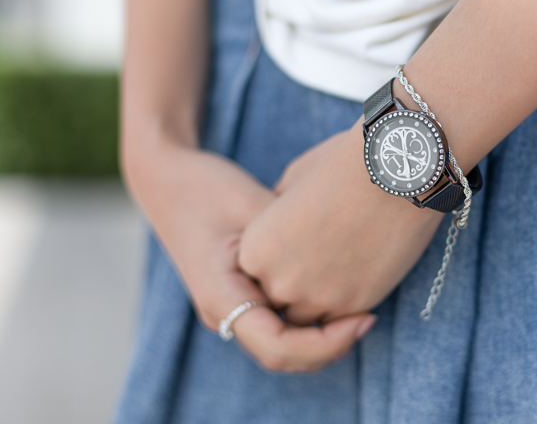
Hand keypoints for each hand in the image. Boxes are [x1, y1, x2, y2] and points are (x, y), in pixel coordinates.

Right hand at [123, 143, 375, 371]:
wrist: (166, 180)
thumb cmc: (206, 186)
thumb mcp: (254, 205)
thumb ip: (292, 235)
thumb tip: (348, 249)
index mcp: (222, 296)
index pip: (279, 348)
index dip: (325, 343)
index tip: (362, 318)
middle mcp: (224, 314)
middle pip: (285, 356)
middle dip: (330, 346)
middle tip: (369, 319)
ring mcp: (232, 309)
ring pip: (284, 346)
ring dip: (322, 337)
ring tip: (361, 311)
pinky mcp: (242, 297)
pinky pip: (280, 325)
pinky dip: (309, 322)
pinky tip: (340, 298)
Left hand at [239, 122, 443, 325]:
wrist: (393, 173)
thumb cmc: (340, 166)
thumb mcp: (291, 182)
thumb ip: (276, 216)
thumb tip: (280, 228)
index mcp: (254, 250)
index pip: (254, 274)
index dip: (276, 260)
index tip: (299, 241)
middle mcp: (279, 282)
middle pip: (278, 300)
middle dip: (297, 282)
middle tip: (323, 254)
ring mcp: (317, 298)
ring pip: (310, 318)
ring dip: (321, 297)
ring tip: (343, 264)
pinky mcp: (356, 306)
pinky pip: (343, 321)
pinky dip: (349, 303)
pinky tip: (362, 272)